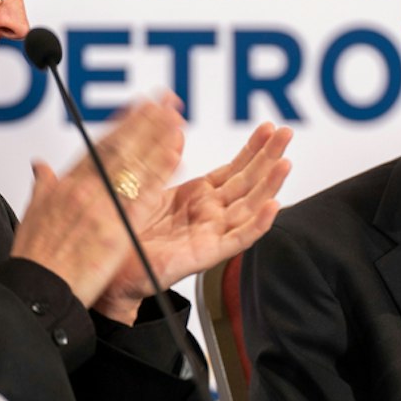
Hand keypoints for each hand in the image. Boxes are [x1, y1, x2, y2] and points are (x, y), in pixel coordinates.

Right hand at [10, 95, 184, 308]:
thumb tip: (40, 167)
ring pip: (135, 165)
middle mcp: (84, 190)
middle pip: (121, 148)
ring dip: (158, 139)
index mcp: (66, 185)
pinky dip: (160, 173)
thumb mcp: (32, 215)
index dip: (123, 125)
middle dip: (145, 122)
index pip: (100, 147)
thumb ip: (42, 186)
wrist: (35, 291)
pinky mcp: (117, 230)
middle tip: (165, 101)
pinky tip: (176, 156)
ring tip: (176, 118)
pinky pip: (144, 195)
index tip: (139, 107)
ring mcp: (102, 208)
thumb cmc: (34, 261)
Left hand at [92, 123, 292, 322]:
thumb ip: (168, 161)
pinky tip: (272, 207)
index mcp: (199, 197)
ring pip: (250, 207)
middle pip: (248, 182)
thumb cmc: (131, 234)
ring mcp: (212, 234)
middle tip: (286, 135)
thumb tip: (177, 131)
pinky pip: (239, 239)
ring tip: (285, 164)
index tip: (268, 128)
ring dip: (270, 186)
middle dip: (269, 157)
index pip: (234, 168)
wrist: (115, 272)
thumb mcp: (149, 186)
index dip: (253, 148)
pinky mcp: (208, 254)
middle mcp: (211, 214)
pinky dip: (258, 224)